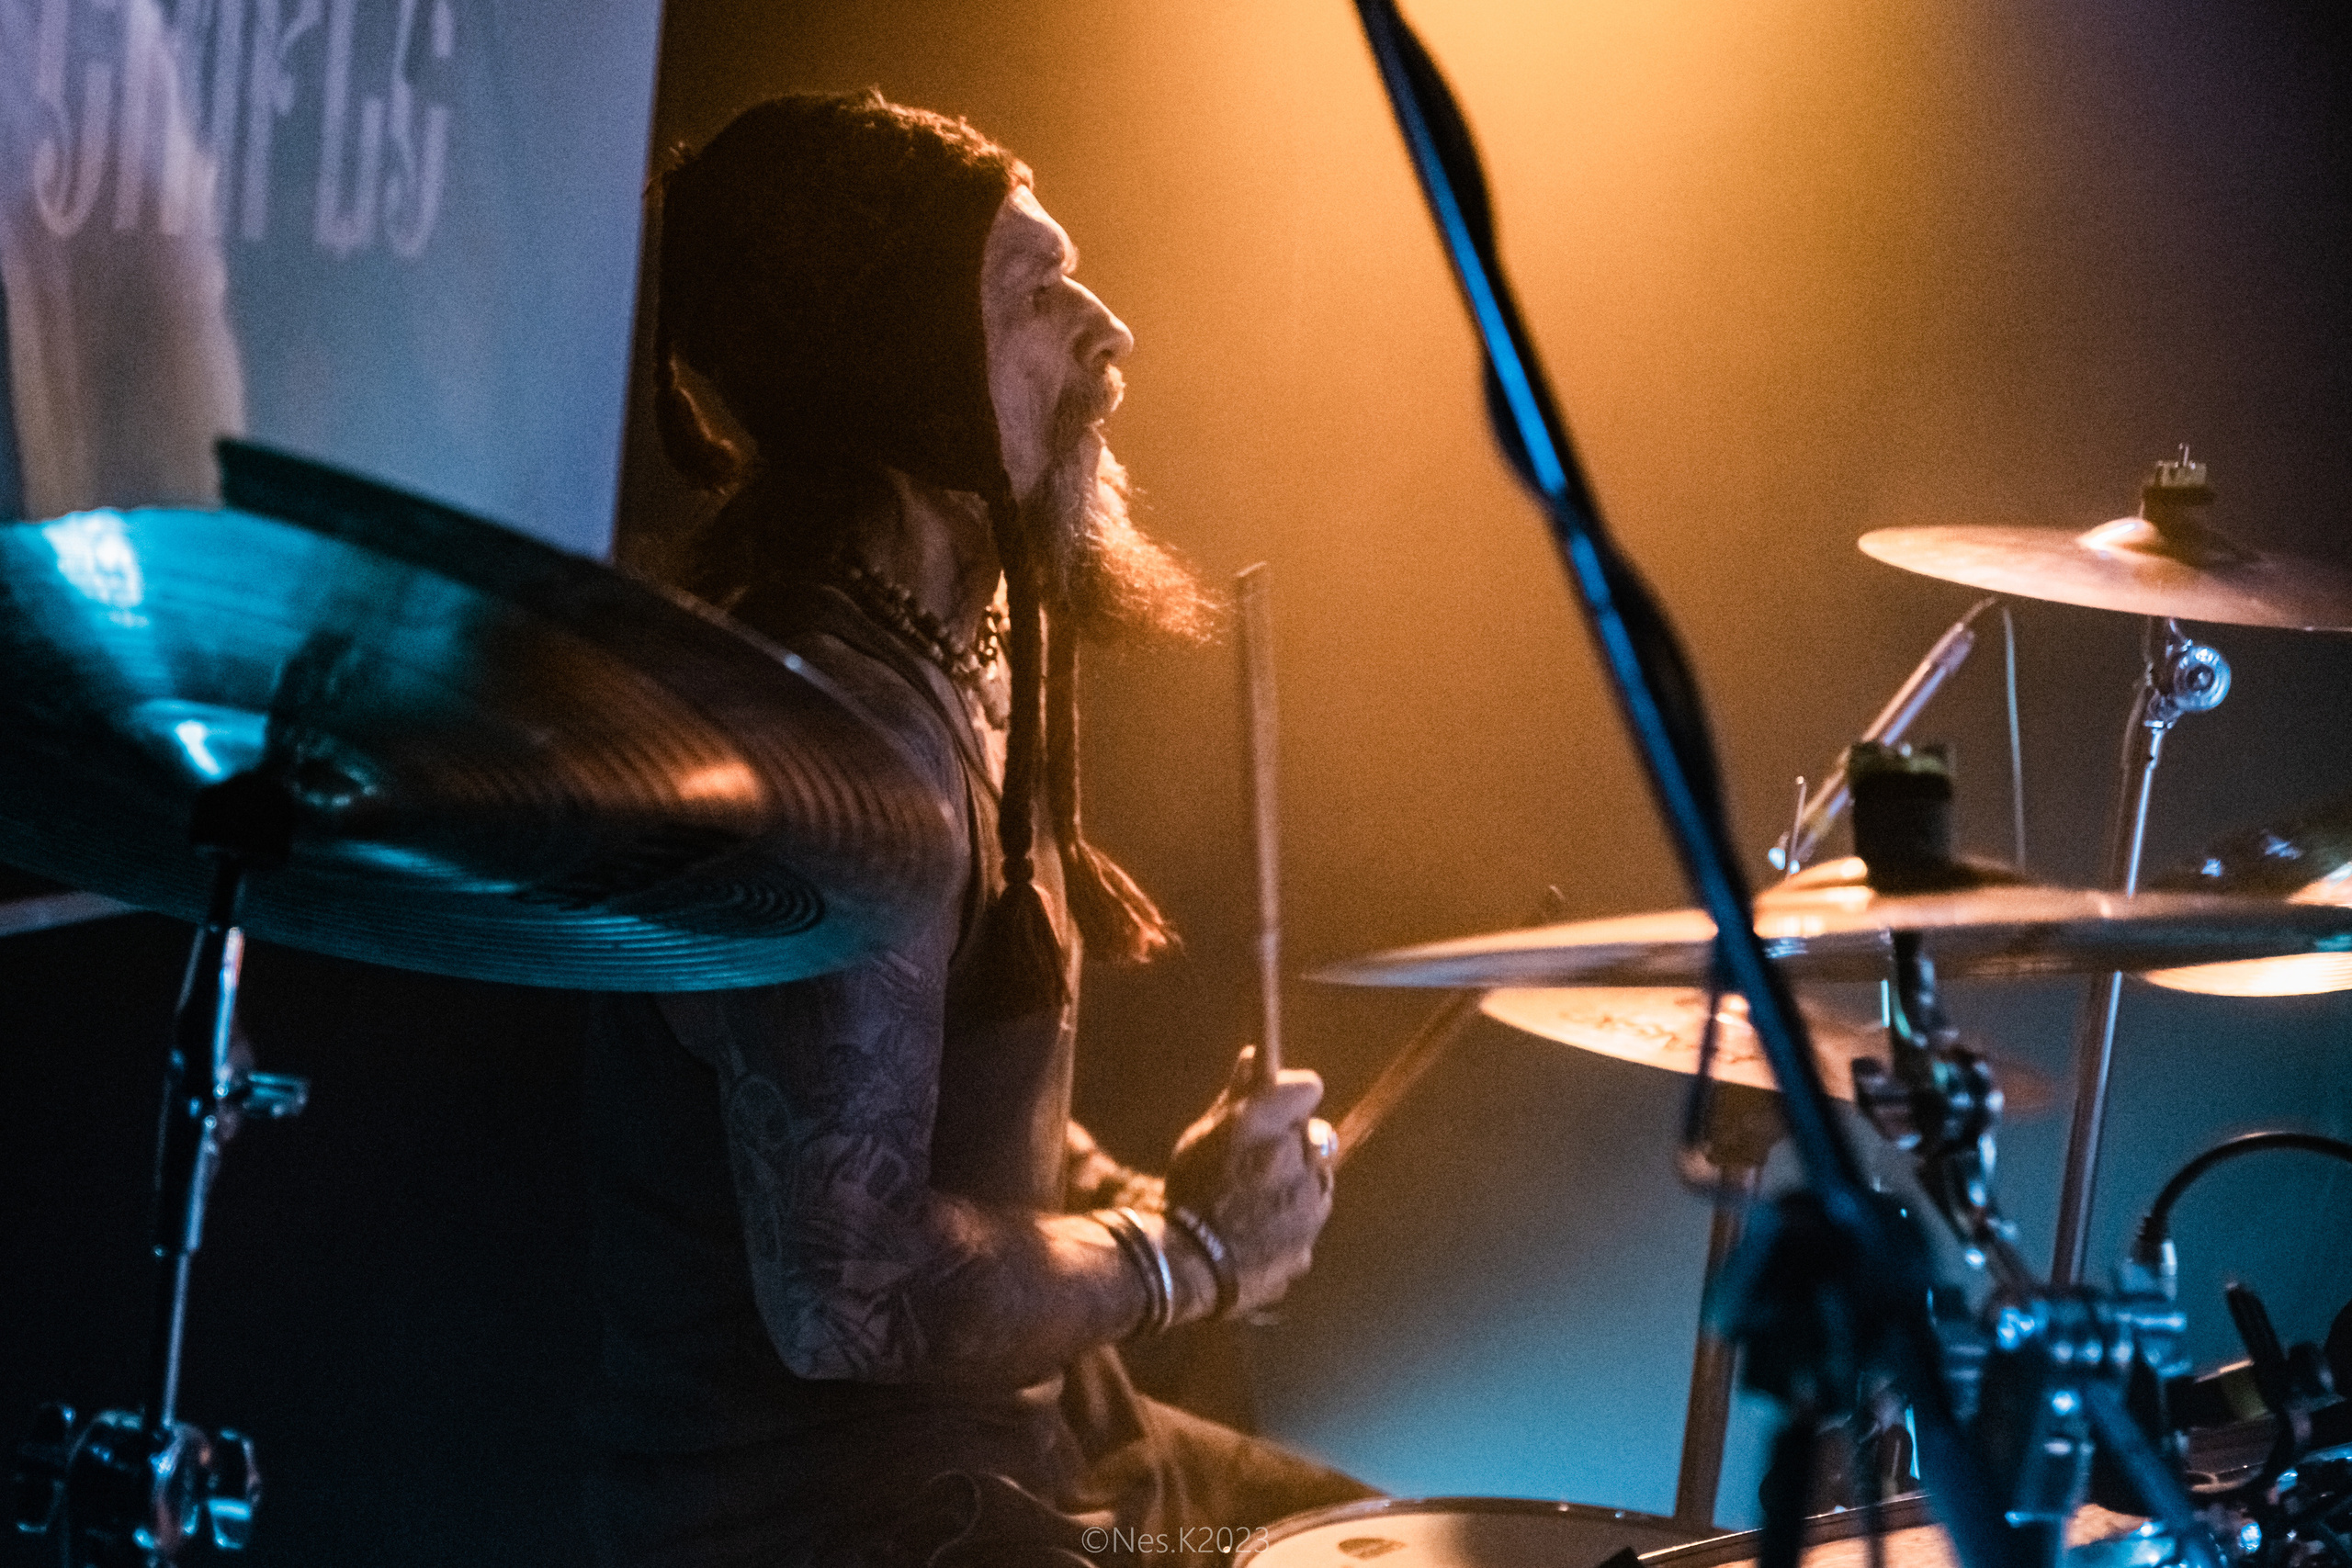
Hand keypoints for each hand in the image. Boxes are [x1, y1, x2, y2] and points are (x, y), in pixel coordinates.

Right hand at [1164, 1045, 1332, 1315]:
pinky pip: (1305, 1227)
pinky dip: (1290, 1226)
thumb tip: (1255, 1056)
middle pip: (1316, 1138)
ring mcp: (1308, 1209)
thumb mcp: (1204, 1134)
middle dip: (1295, 1146)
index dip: (1294, 1096)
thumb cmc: (1190, 1192)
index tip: (1280, 1106)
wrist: (1185, 1267)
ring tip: (1254, 1203)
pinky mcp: (1307, 1248)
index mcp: (1266, 1125)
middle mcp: (1296, 1161)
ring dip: (1296, 1186)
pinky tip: (1258, 1233)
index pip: (1308, 1088)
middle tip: (1260, 1162)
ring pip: (1316, 1184)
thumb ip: (1237, 1096)